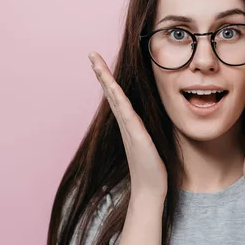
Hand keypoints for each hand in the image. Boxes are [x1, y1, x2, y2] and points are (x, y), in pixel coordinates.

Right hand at [89, 52, 167, 200]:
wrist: (149, 189)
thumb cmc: (152, 167)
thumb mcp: (151, 141)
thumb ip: (146, 128)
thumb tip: (148, 120)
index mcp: (129, 123)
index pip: (117, 96)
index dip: (109, 79)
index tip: (100, 63)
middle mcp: (125, 123)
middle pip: (111, 93)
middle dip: (102, 73)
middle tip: (92, 55)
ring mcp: (129, 129)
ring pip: (115, 99)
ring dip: (106, 80)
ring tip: (96, 63)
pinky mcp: (136, 136)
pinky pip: (126, 113)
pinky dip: (118, 99)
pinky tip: (113, 87)